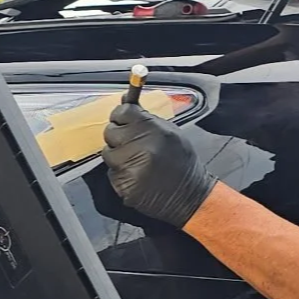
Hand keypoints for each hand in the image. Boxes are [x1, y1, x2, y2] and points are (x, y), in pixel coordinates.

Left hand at [102, 100, 215, 227]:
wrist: (190, 198)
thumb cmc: (182, 164)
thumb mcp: (172, 133)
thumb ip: (147, 118)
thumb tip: (125, 100)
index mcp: (154, 131)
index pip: (123, 112)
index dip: (122, 115)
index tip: (124, 119)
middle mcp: (141, 148)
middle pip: (111, 131)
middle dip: (119, 135)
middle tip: (132, 143)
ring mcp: (130, 168)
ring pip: (108, 152)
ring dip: (118, 154)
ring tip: (137, 160)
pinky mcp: (124, 185)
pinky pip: (112, 172)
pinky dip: (120, 172)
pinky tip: (137, 174)